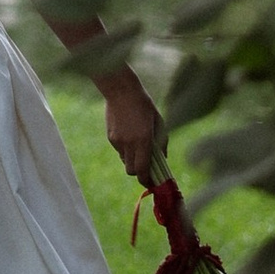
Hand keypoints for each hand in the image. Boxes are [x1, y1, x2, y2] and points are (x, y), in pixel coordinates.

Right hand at [100, 62, 163, 185]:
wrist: (121, 90)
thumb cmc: (144, 105)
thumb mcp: (159, 123)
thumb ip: (161, 143)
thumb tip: (163, 159)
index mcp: (143, 140)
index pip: (142, 170)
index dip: (146, 180)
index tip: (151, 183)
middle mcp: (129, 143)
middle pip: (132, 171)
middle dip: (139, 173)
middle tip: (147, 168)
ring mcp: (118, 141)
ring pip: (125, 161)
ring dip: (133, 160)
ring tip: (139, 146)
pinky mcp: (110, 137)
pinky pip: (119, 150)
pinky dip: (126, 149)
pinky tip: (130, 135)